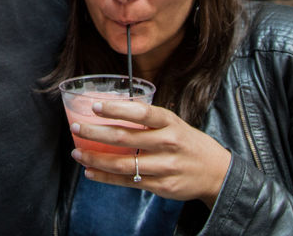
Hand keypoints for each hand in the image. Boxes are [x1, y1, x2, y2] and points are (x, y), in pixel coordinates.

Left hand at [69, 101, 230, 208]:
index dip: (116, 109)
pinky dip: (106, 177)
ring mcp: (165, 167)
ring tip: (77, 154)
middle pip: (125, 138)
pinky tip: (91, 172)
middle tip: (76, 128)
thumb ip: (147, 119)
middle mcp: (168, 143)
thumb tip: (112, 110)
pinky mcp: (161, 186)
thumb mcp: (173, 123)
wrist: (215, 171)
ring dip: (96, 159)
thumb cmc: (187, 142)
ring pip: (123, 164)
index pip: (141, 113)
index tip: (95, 107)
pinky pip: (128, 182)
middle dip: (96, 133)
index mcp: (170, 122)